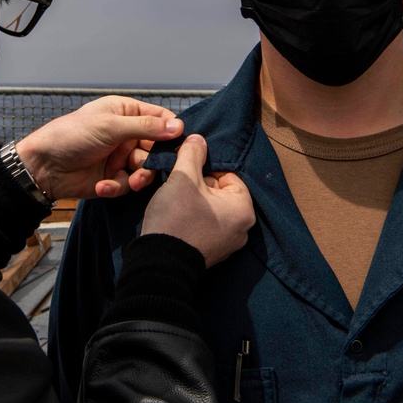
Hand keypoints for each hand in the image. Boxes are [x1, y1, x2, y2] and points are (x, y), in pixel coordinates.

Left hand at [15, 96, 183, 200]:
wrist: (43, 167)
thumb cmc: (70, 136)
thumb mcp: (110, 127)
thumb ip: (145, 127)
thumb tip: (178, 127)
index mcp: (125, 112)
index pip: (159, 118)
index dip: (172, 130)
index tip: (181, 143)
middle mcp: (125, 134)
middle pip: (156, 147)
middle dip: (155, 160)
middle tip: (151, 167)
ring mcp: (119, 156)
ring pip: (145, 168)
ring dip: (140, 176)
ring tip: (132, 181)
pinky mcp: (112, 178)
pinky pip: (127, 184)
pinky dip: (118, 186)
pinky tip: (103, 186)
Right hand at [141, 134, 254, 267]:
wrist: (159, 262)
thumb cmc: (176, 219)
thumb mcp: (183, 178)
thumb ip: (193, 154)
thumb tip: (198, 139)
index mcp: (243, 209)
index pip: (228, 174)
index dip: (205, 168)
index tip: (186, 170)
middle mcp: (243, 229)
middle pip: (220, 191)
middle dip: (199, 184)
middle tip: (179, 185)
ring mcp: (228, 244)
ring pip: (211, 208)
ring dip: (194, 200)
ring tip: (175, 200)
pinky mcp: (212, 253)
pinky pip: (206, 225)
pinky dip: (194, 218)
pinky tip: (177, 217)